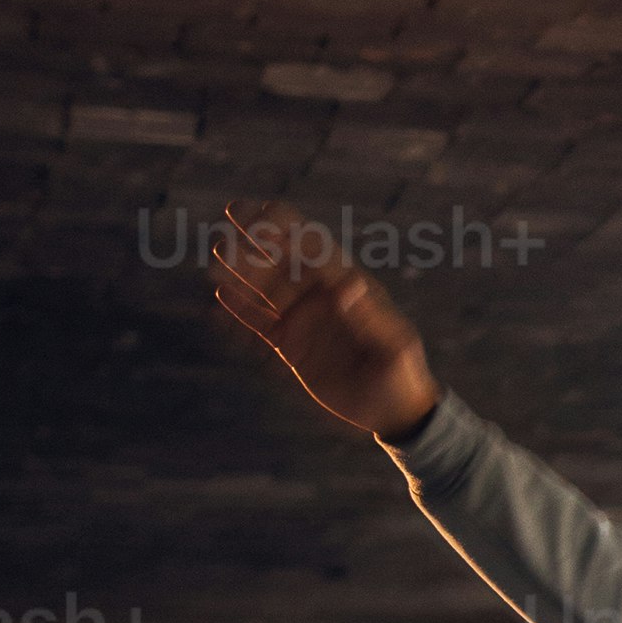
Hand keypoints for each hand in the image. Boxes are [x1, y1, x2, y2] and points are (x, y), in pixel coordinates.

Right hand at [209, 206, 440, 441]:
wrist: (393, 412)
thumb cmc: (403, 374)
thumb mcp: (393, 346)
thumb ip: (369, 316)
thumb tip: (350, 283)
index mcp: (350, 286)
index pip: (315, 248)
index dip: (290, 228)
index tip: (263, 211)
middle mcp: (322, 296)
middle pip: (285, 258)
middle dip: (259, 235)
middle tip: (233, 210)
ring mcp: (305, 320)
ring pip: (266, 288)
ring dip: (243, 269)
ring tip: (218, 253)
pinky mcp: (292, 345)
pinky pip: (260, 323)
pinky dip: (241, 310)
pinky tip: (221, 295)